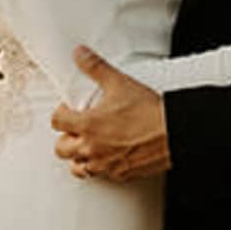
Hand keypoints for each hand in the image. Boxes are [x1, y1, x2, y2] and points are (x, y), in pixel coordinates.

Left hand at [54, 50, 169, 181]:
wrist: (174, 133)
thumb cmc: (149, 111)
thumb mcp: (120, 83)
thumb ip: (96, 67)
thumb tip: (79, 54)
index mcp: (88, 125)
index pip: (56, 122)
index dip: (61, 113)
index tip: (70, 110)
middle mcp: (92, 148)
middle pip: (61, 148)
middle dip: (66, 137)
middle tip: (78, 128)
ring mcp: (105, 164)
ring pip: (77, 166)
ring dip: (79, 156)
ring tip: (89, 145)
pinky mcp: (120, 174)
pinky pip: (100, 175)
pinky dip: (99, 167)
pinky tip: (107, 157)